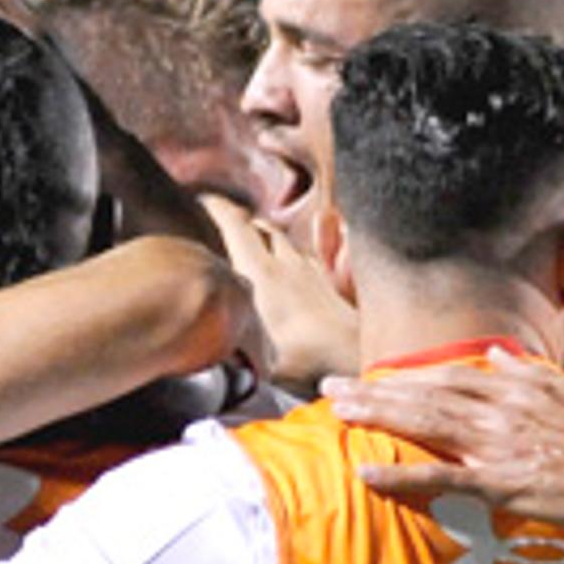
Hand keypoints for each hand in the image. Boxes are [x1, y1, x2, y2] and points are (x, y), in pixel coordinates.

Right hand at [203, 195, 353, 392]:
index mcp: (261, 274)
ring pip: (284, 241)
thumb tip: (212, 353)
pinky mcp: (328, 283)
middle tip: (226, 225)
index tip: (204, 200)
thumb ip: (234, 353)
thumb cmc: (308, 359)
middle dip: (242, 223)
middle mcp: (286, 263)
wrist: (359, 356)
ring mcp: (310, 270)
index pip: (236, 226)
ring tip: (254, 247)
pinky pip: (304, 259)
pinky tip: (288, 273)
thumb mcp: (260, 362)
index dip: (218, 209)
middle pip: (260, 228)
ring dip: (267, 239)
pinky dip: (290, 258)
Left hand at [324, 356, 563, 527]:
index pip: (448, 376)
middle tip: (331, 388)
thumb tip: (499, 355)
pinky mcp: (499, 483)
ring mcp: (496, 445)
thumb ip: (530, 373)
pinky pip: (440, 477)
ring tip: (337, 413)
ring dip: (376, 416)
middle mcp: (499, 410)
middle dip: (374, 390)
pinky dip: (400, 473)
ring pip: (424, 424)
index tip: (373, 377)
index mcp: (516, 387)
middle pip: (424, 394)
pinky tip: (365, 470)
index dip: (406, 376)